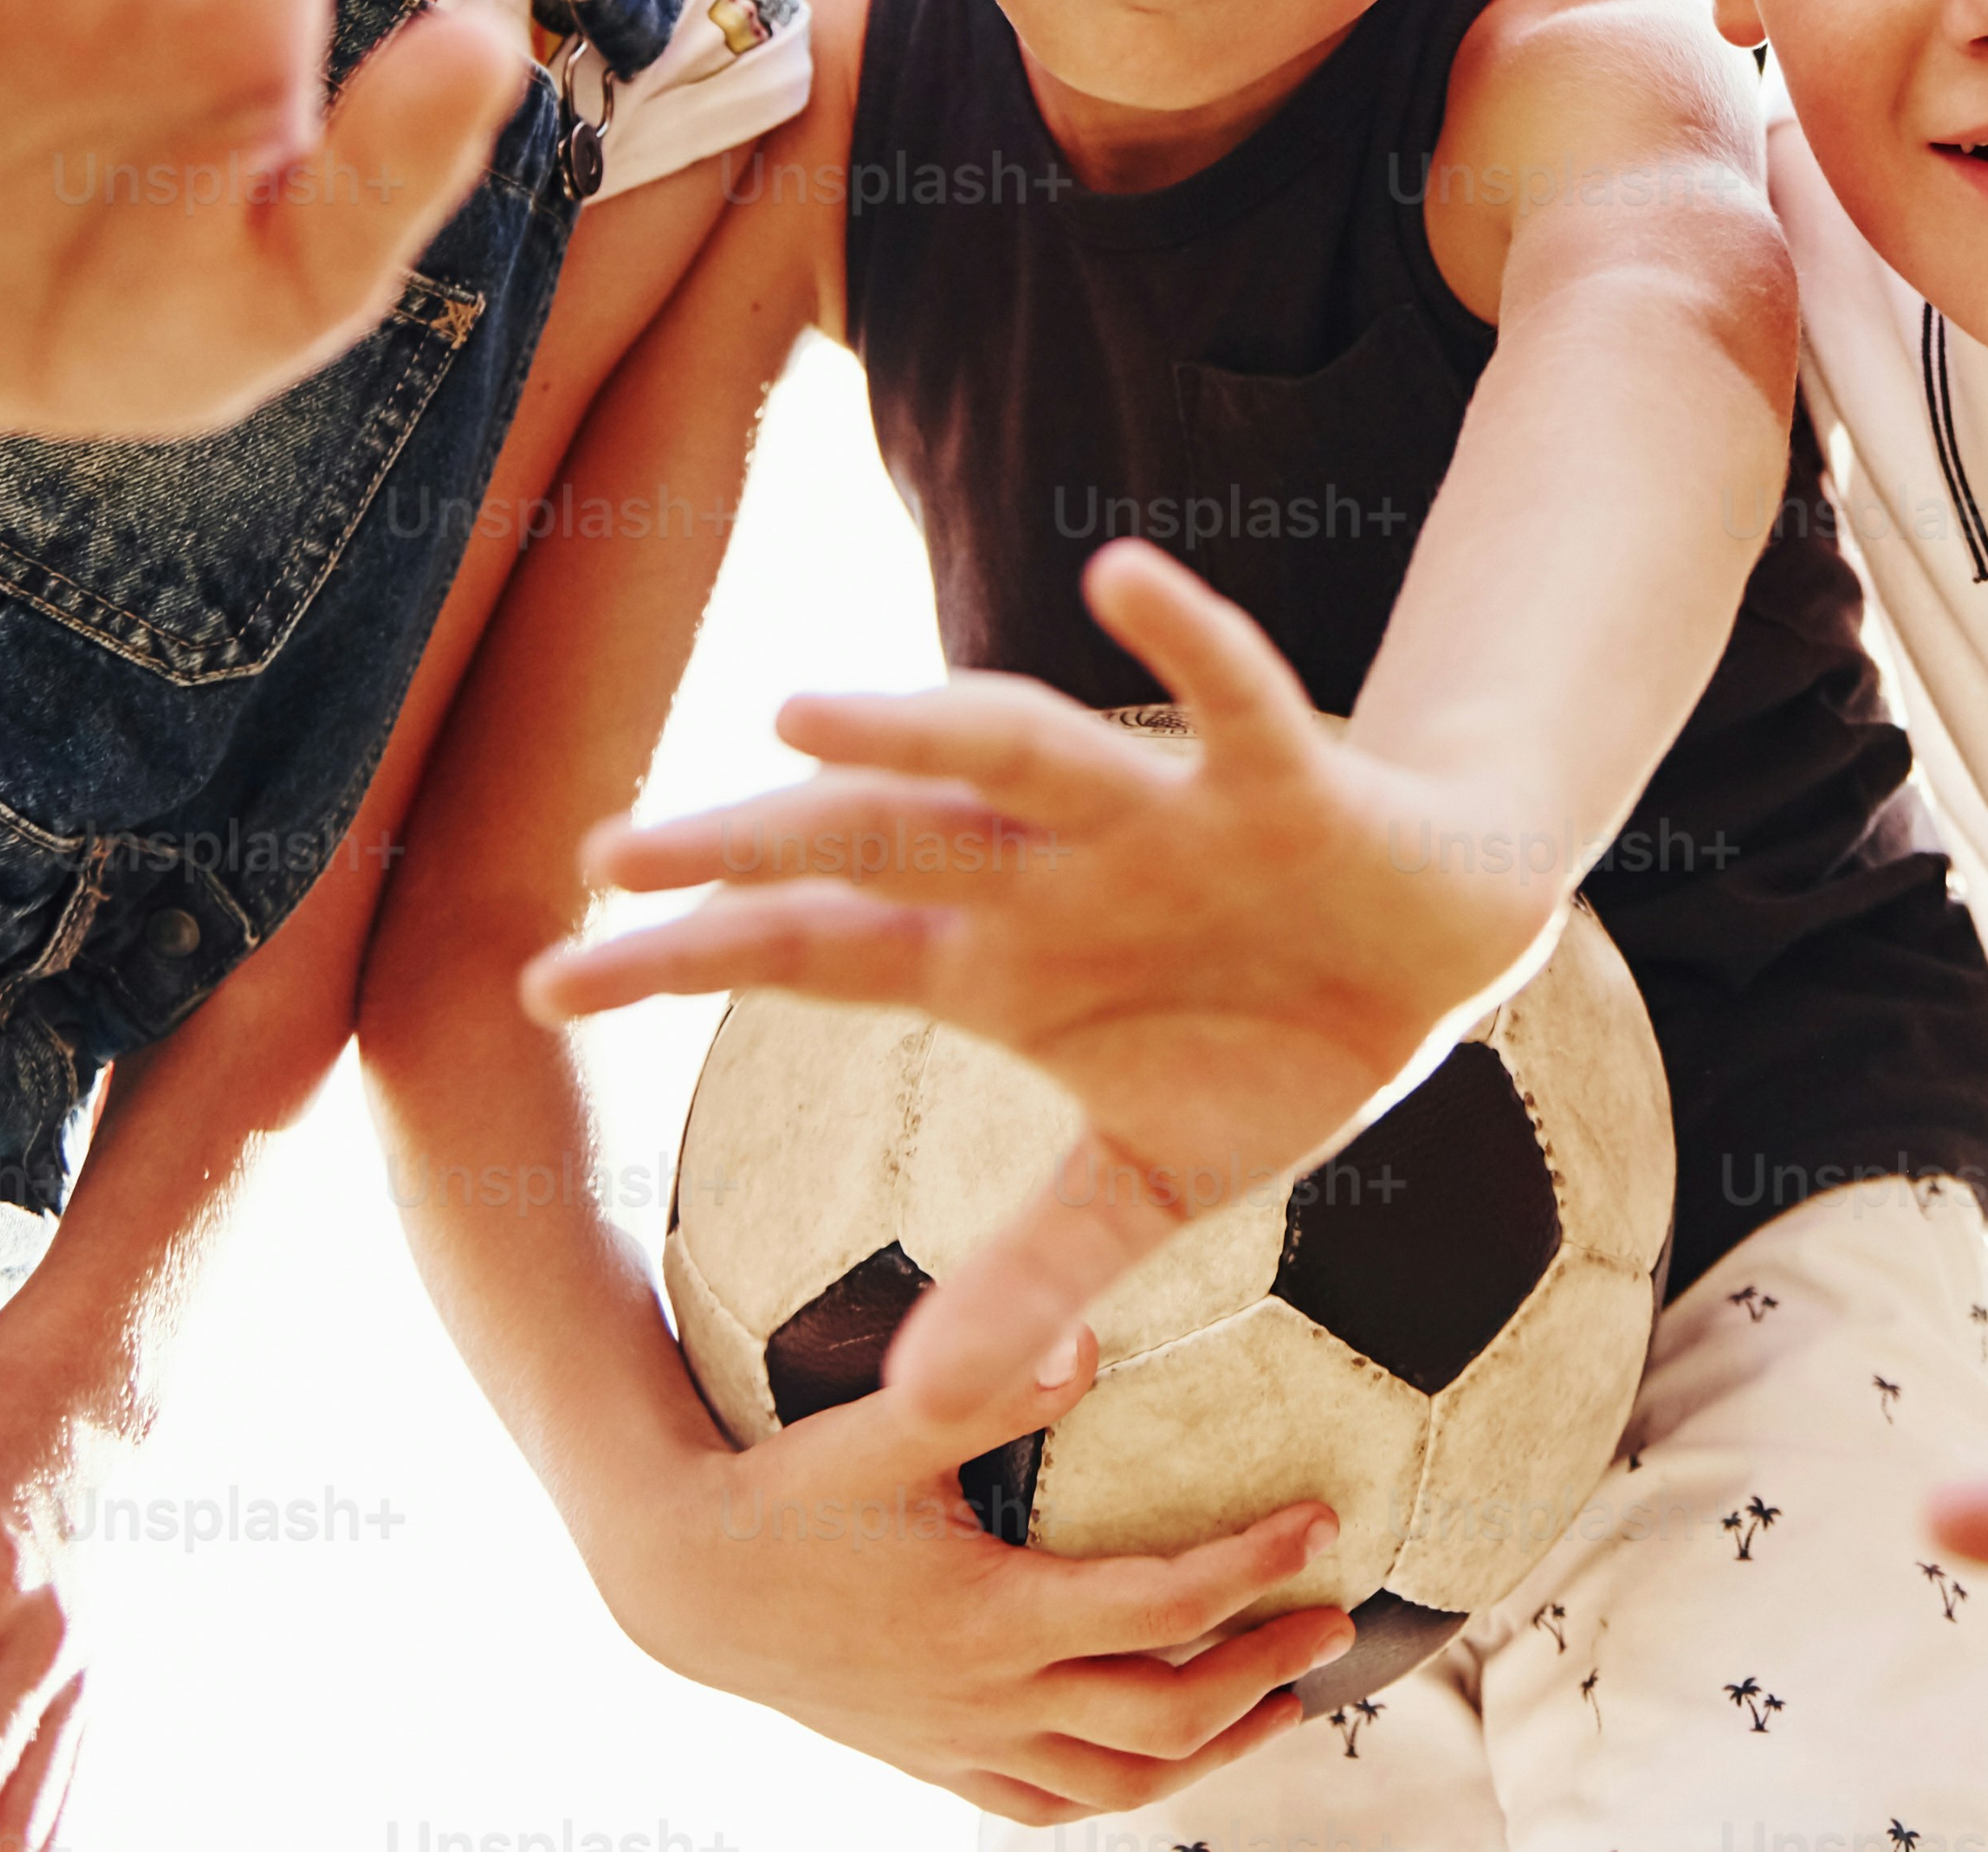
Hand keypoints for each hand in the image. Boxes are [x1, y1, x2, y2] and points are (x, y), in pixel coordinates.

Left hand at [532, 541, 1558, 1428]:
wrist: (1445, 949)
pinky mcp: (1284, 781)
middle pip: (872, 841)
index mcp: (999, 959)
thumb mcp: (1150, 1186)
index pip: (809, 951)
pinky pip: (1231, 694)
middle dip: (747, 847)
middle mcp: (1050, 869)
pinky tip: (1118, 580)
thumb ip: (1037, 1275)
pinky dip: (1183, 637)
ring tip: (792, 714)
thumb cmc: (1277, 1043)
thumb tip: (922, 1406)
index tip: (542, 985)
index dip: (684, 961)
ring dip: (913, 726)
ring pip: (1015, 752)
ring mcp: (1159, 816)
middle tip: (607, 854)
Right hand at [591, 1336, 1350, 1824]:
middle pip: (1163, 1715)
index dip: (1254, 1567)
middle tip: (1337, 1624)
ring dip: (1213, 1752)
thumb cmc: (788, 1492)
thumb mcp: (887, 1426)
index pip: (1161, 1604)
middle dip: (1264, 1672)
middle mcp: (987, 1697)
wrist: (686, 1584)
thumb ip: (990, 1385)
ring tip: (1284, 1704)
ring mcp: (959, 1742)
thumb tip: (1088, 1342)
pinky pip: (1041, 1808)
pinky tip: (1159, 1761)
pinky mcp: (931, 1759)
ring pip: (1115, 1784)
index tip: (1322, 1525)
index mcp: (991, 1615)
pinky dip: (1116, 1793)